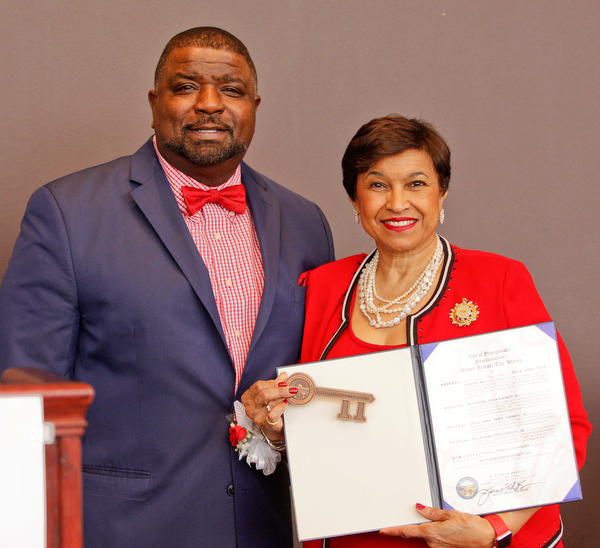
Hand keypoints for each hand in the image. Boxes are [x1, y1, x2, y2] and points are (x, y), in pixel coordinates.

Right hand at [240, 372, 297, 438]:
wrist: (274, 425)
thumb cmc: (270, 407)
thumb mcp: (271, 393)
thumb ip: (276, 384)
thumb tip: (283, 375)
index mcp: (248, 396)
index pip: (259, 385)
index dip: (273, 383)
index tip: (284, 382)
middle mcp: (249, 406)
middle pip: (263, 393)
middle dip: (279, 390)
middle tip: (291, 388)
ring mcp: (255, 416)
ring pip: (268, 402)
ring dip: (282, 397)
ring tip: (290, 395)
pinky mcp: (264, 424)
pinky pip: (272, 414)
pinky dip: (280, 407)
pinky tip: (285, 404)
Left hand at [379, 504, 494, 547]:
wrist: (487, 539)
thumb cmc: (472, 527)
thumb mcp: (450, 514)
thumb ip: (432, 512)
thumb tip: (418, 507)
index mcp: (432, 533)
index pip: (407, 532)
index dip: (394, 531)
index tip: (383, 530)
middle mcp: (433, 542)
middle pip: (418, 532)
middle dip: (418, 524)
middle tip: (425, 515)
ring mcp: (439, 547)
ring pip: (427, 535)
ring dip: (430, 528)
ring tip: (445, 522)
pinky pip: (436, 539)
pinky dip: (437, 533)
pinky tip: (447, 528)